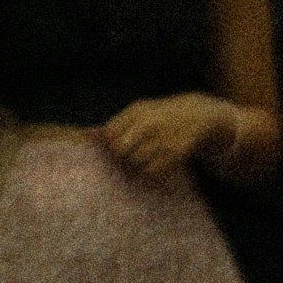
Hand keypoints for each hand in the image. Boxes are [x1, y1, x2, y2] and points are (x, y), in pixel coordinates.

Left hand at [101, 94, 237, 180]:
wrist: (196, 115)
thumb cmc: (159, 116)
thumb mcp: (138, 113)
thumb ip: (113, 125)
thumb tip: (85, 135)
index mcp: (136, 111)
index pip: (110, 135)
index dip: (111, 145)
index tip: (118, 147)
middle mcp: (148, 123)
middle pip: (120, 151)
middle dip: (122, 157)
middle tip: (132, 155)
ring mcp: (161, 138)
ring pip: (135, 163)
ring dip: (137, 165)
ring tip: (148, 156)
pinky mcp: (174, 153)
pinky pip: (152, 171)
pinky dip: (152, 171)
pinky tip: (159, 161)